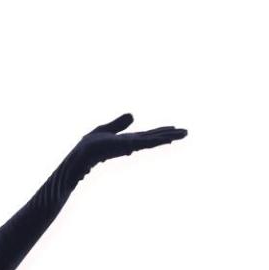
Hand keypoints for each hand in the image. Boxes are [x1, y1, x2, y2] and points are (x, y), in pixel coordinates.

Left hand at [70, 113, 187, 172]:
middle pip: (154, 137)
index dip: (160, 131)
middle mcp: (132, 144)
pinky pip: (147, 142)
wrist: (81, 154)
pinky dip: (158, 140)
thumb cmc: (89, 145)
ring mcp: (131, 145)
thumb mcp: (105, 129)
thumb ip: (119, 123)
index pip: (148, 135)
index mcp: (127, 140)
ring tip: (184, 134)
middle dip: (170, 134)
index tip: (173, 129)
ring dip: (169, 136)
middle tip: (186, 132)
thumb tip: (132, 115)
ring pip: (154, 140)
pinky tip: (168, 138)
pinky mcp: (128, 146)